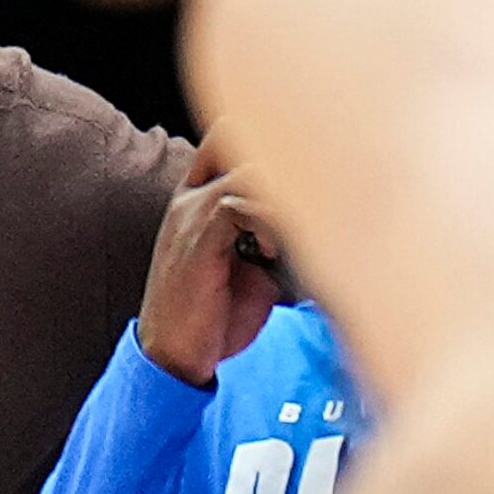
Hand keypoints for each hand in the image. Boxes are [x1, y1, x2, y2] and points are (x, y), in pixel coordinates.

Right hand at [136, 130, 295, 388]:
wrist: (173, 355)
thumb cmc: (212, 319)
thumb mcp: (251, 272)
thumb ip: (272, 240)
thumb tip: (320, 231)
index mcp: (197, 202)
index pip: (225, 139)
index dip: (267, 142)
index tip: (307, 173)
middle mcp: (191, 199)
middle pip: (235, 138)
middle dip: (282, 160)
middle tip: (317, 190)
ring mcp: (191, 214)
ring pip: (244, 170)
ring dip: (280, 195)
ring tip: (295, 228)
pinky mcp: (199, 237)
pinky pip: (238, 203)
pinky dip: (266, 221)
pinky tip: (270, 252)